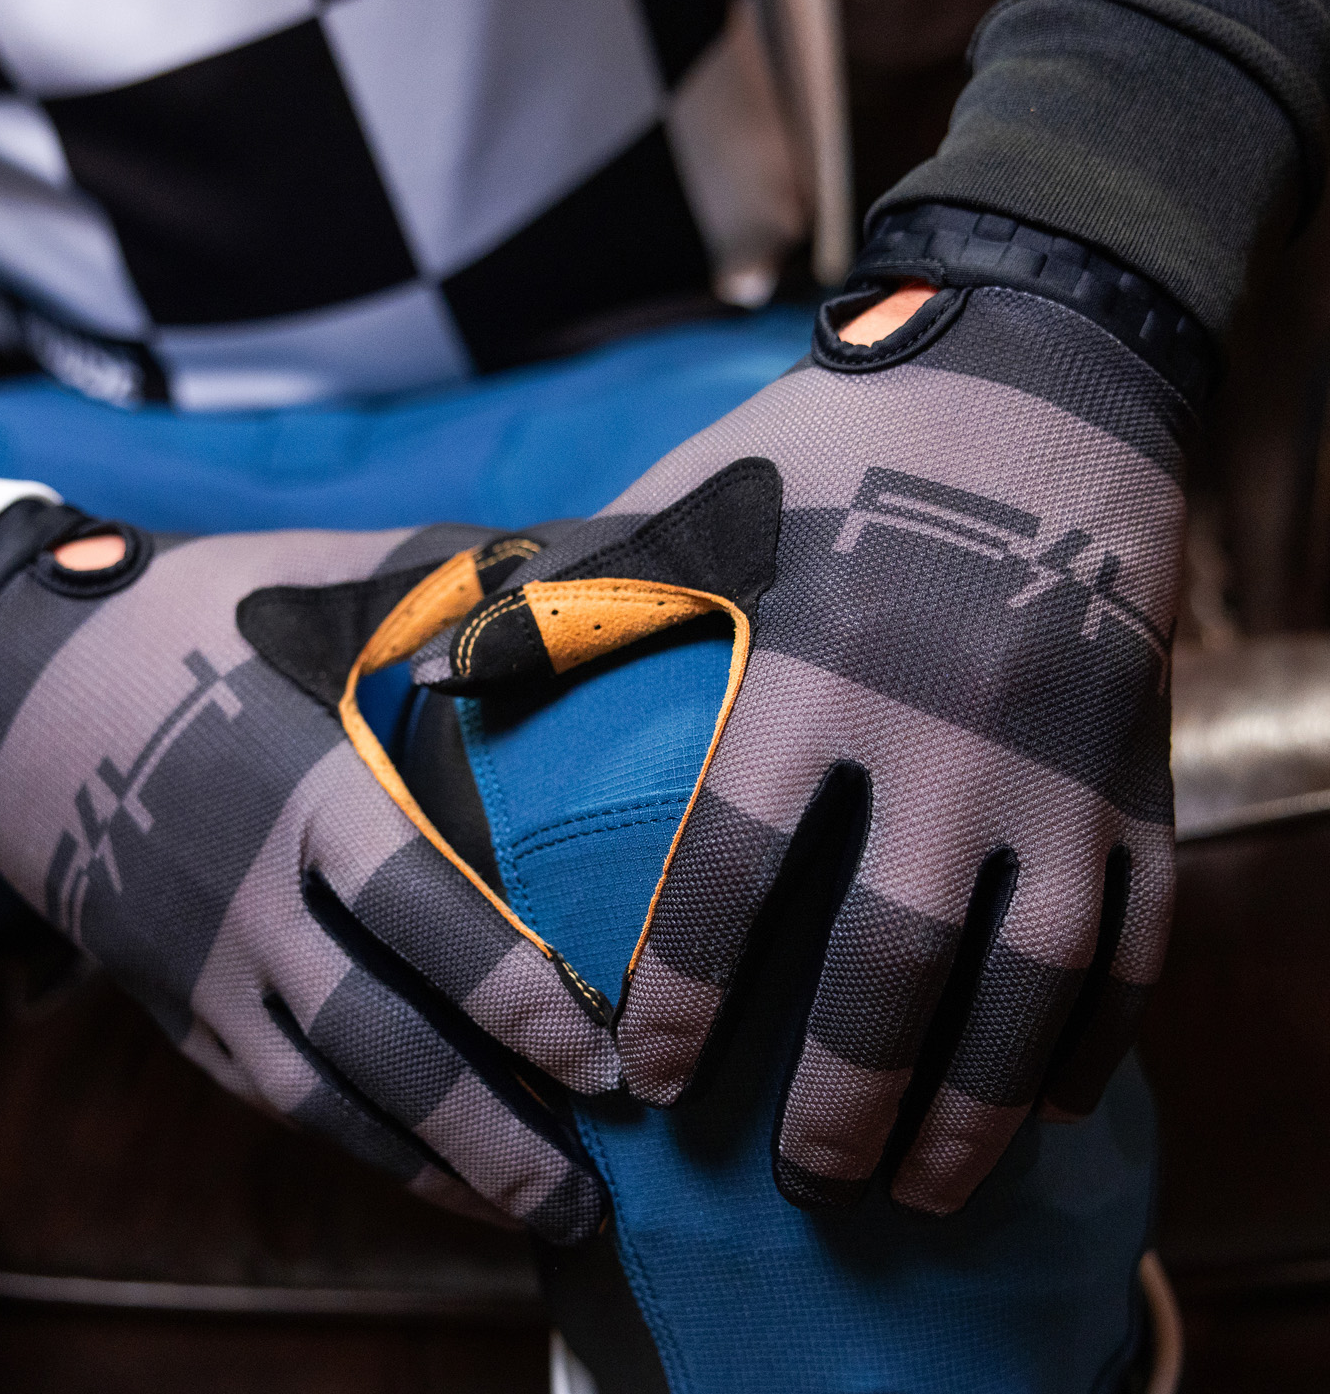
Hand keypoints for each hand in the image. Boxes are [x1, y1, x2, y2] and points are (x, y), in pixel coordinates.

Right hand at [0, 514, 616, 1240]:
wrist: (7, 675)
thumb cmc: (185, 616)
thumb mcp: (315, 579)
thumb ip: (447, 580)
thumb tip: (576, 567)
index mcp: (300, 794)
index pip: (421, 915)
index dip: (515, 995)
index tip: (604, 1060)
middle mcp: (250, 898)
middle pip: (378, 1042)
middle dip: (489, 1131)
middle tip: (592, 1203)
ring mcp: (200, 962)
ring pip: (320, 1097)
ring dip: (429, 1164)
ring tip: (530, 1212)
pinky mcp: (170, 997)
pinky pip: (266, 1092)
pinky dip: (352, 1140)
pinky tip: (426, 1166)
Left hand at [417, 212, 1193, 1212]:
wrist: (1040, 381)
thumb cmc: (835, 453)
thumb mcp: (697, 507)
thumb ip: (573, 604)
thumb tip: (426, 676)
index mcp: (815, 670)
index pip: (732, 872)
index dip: (682, 993)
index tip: (646, 1079)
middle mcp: (948, 729)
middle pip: (890, 960)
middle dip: (839, 1094)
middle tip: (795, 1178)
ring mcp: (1063, 757)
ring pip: (1030, 979)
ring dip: (973, 1105)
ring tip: (920, 1190)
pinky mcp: (1145, 766)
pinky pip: (1140, 933)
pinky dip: (1096, 1034)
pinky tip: (1043, 1105)